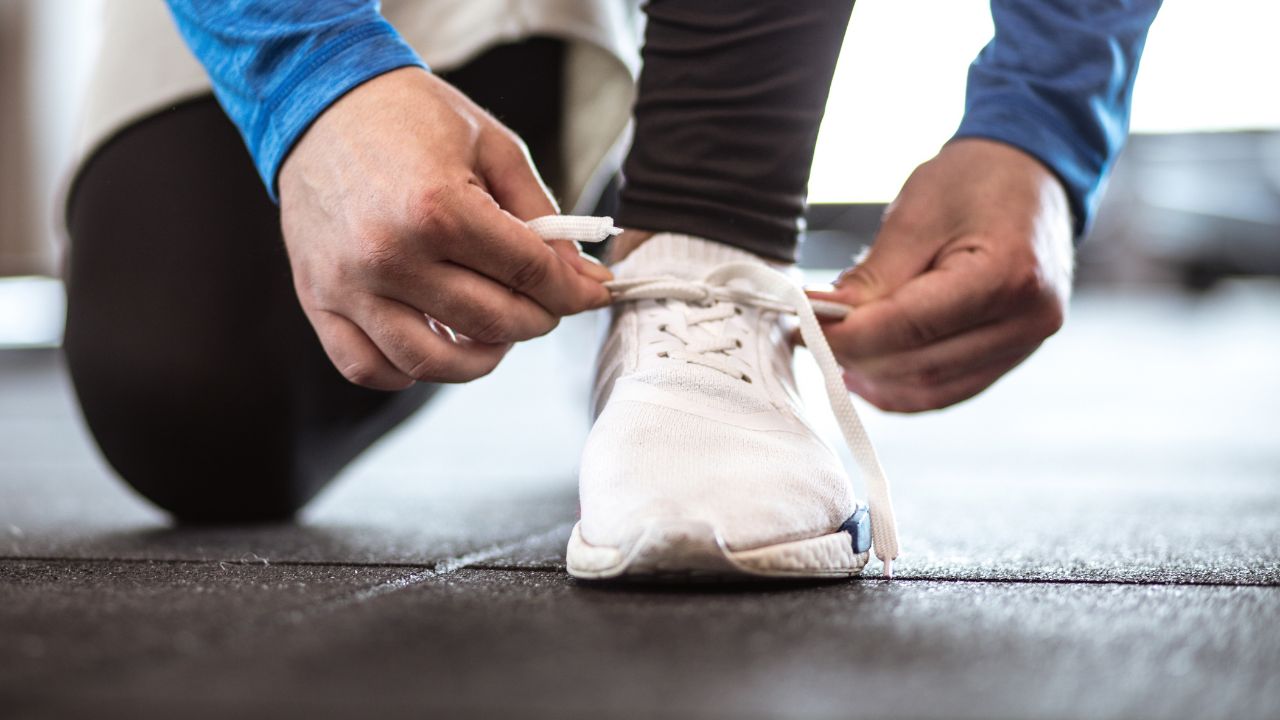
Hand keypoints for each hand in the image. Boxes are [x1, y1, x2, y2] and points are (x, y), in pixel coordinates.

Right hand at [279, 68, 612, 389]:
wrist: (321, 101)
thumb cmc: (413, 118)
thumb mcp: (494, 148)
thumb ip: (542, 217)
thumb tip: (580, 278)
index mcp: (439, 209)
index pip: (529, 274)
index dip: (574, 291)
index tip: (594, 293)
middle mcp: (390, 255)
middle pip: (491, 322)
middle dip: (538, 318)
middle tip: (547, 303)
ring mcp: (348, 285)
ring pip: (432, 361)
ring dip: (482, 357)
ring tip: (498, 333)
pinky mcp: (317, 298)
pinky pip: (367, 366)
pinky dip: (408, 371)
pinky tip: (437, 342)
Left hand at [808, 139, 1073, 411]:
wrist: (1030, 174)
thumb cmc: (975, 180)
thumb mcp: (915, 213)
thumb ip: (872, 277)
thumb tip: (823, 319)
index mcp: (1008, 274)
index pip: (909, 326)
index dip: (846, 334)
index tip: (800, 323)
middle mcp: (1028, 320)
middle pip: (918, 365)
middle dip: (853, 354)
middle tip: (806, 334)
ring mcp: (1026, 345)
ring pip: (930, 388)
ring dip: (872, 377)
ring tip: (830, 350)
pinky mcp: (1012, 356)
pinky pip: (947, 391)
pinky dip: (899, 389)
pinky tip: (863, 373)